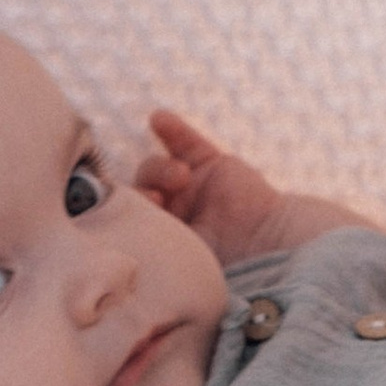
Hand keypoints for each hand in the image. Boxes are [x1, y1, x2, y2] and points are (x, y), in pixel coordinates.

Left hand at [136, 111, 296, 263]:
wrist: (265, 249)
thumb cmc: (221, 265)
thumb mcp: (177, 261)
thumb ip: (150, 246)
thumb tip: (120, 243)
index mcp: (161, 238)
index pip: (129, 216)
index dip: (122, 210)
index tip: (127, 213)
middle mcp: (172, 211)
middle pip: (140, 188)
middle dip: (142, 190)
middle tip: (155, 199)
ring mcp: (190, 186)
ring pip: (159, 166)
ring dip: (162, 168)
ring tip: (181, 177)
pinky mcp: (209, 164)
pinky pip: (184, 141)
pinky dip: (171, 129)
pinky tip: (159, 119)